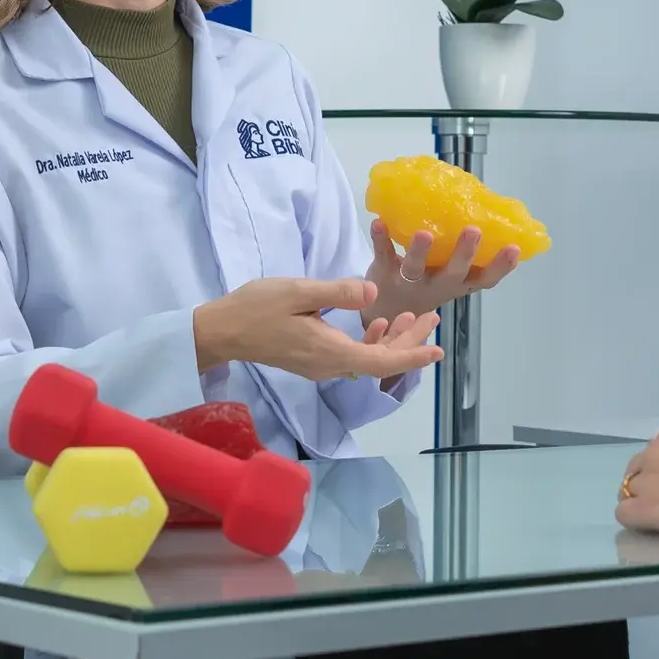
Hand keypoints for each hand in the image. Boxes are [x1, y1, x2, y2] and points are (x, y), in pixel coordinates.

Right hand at [194, 277, 442, 382]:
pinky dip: (370, 340)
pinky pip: (352, 355)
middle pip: (380, 361)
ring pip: (367, 358)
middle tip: (433, 318)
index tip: (439, 350)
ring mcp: (320, 365)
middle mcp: (330, 366)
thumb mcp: (299, 291)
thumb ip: (337, 292)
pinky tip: (376, 320)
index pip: (382, 361)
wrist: (220, 331)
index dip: (412, 355)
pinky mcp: (312, 359)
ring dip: (392, 339)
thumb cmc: (256, 308)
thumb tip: (372, 292)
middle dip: (410, 341)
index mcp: (331, 352)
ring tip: (410, 315)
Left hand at [366, 222, 521, 322]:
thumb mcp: (454, 276)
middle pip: (452, 273)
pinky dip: (381, 239)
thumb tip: (489, 212)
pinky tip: (379, 222)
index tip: (514, 248)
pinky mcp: (385, 273)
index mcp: (459, 284)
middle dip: (463, 253)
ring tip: (424, 233)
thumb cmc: (430, 282)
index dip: (500, 267)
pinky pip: (384, 255)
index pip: (485, 279)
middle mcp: (437, 285)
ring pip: (416, 269)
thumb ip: (468, 255)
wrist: (389, 310)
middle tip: (474, 231)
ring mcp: (410, 282)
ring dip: (420, 251)